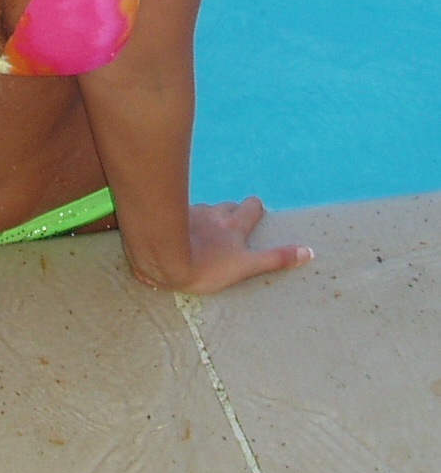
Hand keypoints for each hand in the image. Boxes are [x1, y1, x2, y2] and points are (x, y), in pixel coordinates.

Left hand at [180, 197, 312, 293]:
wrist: (164, 258)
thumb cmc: (207, 267)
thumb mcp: (245, 267)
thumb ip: (275, 259)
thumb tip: (308, 252)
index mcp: (234, 224)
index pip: (252, 205)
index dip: (256, 211)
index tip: (256, 220)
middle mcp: (215, 213)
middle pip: (229, 205)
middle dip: (233, 213)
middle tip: (232, 231)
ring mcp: (193, 213)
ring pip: (206, 210)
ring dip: (209, 219)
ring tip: (204, 236)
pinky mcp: (172, 218)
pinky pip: (183, 216)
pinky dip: (186, 223)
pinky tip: (180, 236)